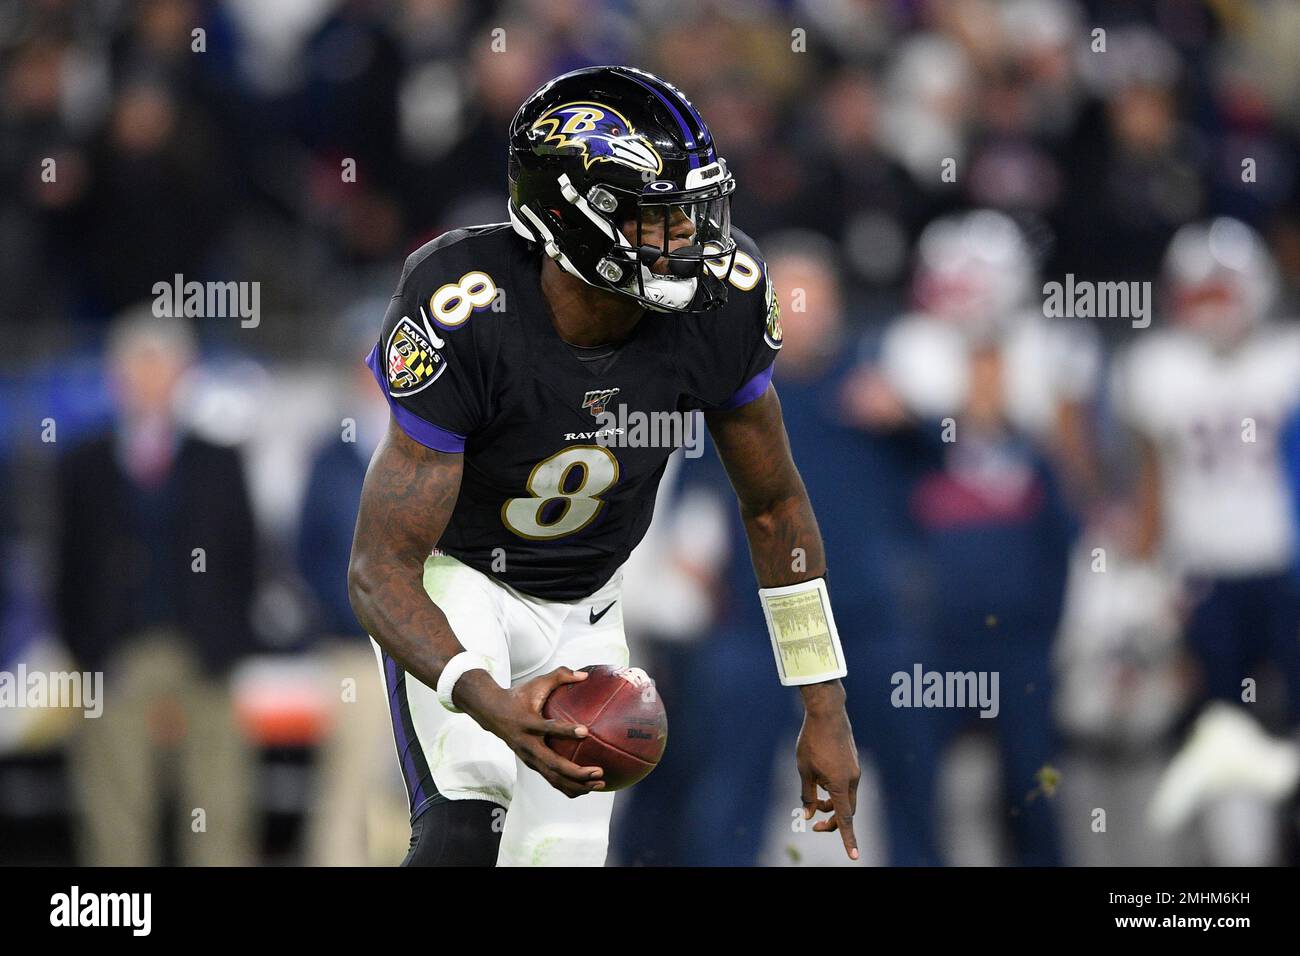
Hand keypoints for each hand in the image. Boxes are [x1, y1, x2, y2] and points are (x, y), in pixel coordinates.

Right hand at [453, 667, 605, 797]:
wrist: (491, 712)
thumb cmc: (518, 696)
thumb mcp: (537, 683)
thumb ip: (561, 675)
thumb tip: (585, 675)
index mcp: (528, 723)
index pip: (547, 728)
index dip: (566, 731)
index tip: (585, 731)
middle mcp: (527, 744)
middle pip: (552, 764)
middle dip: (576, 772)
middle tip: (599, 771)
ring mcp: (528, 758)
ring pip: (553, 778)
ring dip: (576, 784)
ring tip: (599, 783)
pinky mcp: (531, 764)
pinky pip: (551, 779)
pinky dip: (568, 787)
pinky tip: (587, 787)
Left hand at [796, 681, 860, 859]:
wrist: (827, 713)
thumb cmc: (812, 741)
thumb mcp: (804, 770)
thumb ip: (808, 795)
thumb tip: (809, 815)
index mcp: (839, 784)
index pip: (845, 819)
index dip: (848, 839)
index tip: (854, 856)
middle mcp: (852, 780)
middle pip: (847, 811)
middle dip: (833, 821)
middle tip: (814, 825)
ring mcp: (855, 771)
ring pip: (847, 797)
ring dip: (832, 804)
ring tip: (814, 796)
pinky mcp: (853, 763)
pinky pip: (847, 784)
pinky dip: (835, 790)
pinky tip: (821, 778)